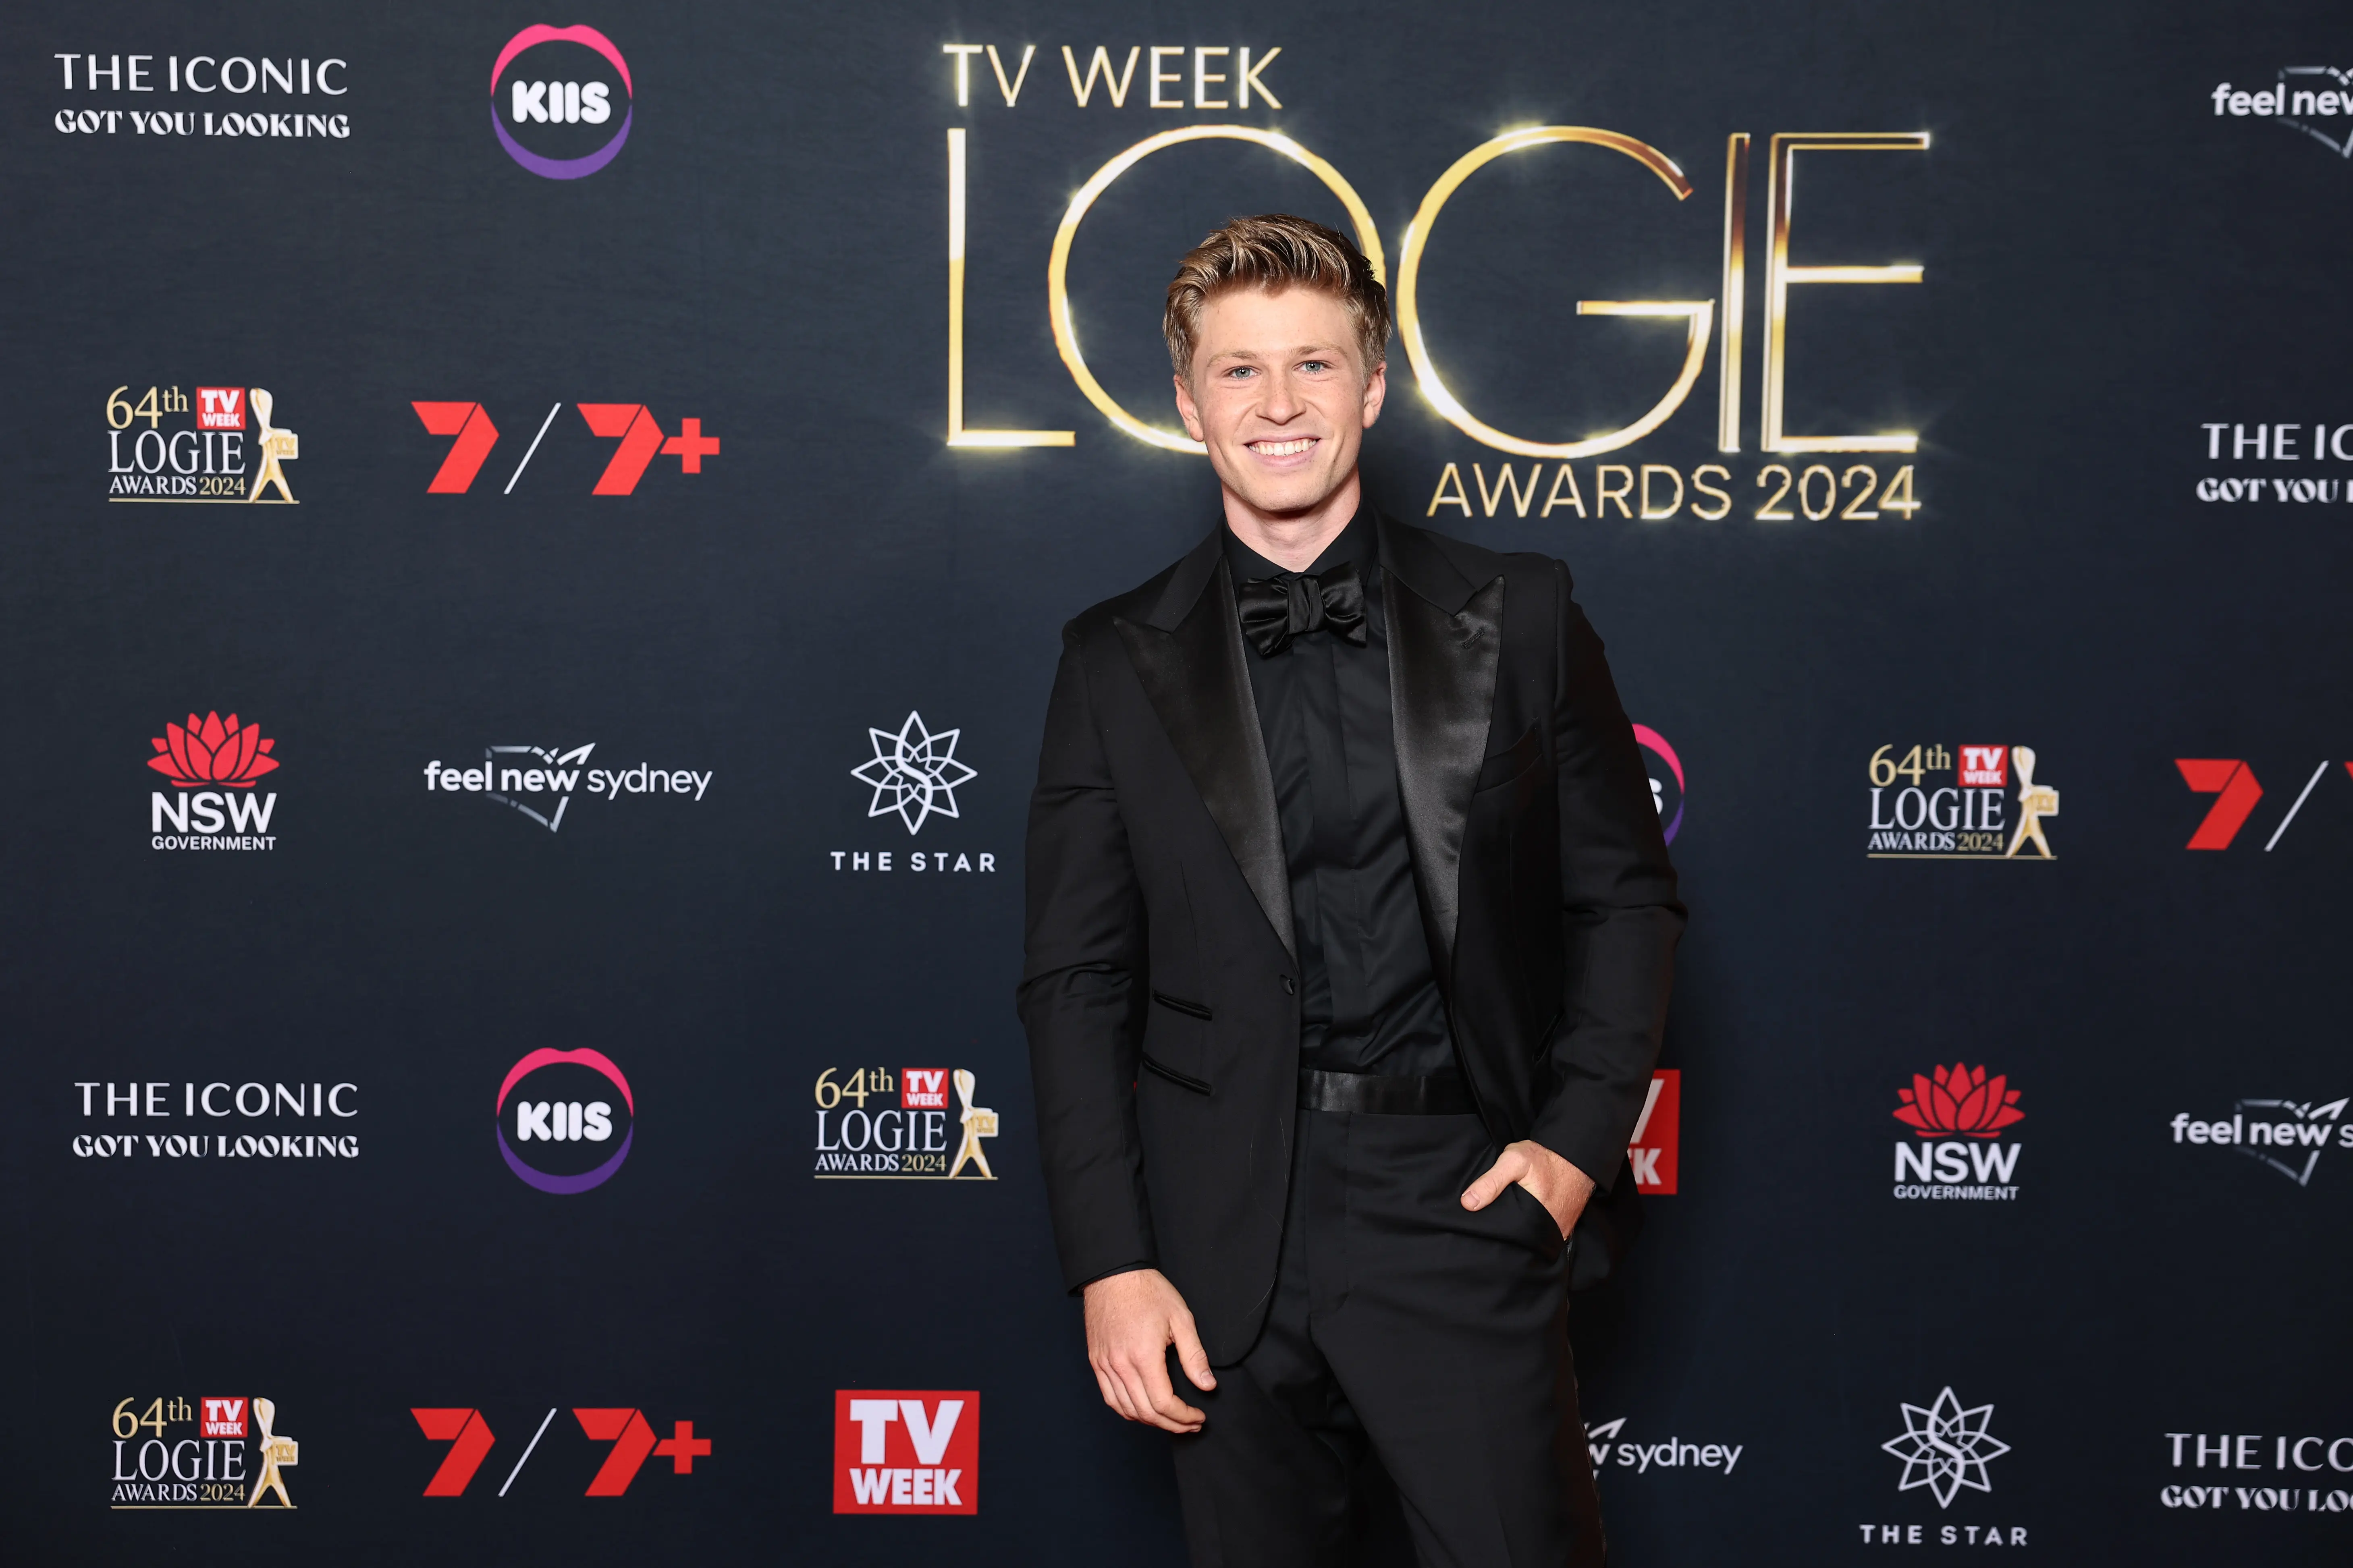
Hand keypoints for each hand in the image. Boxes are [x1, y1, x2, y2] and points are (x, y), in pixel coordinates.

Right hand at [1082, 1268, 1215, 1432]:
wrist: (1113, 1274)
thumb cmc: (1148, 1291)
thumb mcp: (1181, 1318)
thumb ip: (1194, 1356)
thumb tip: (1207, 1385)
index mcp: (1143, 1356)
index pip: (1164, 1404)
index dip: (1183, 1416)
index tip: (1199, 1416)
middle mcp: (1120, 1365)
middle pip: (1145, 1412)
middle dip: (1172, 1424)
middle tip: (1190, 1424)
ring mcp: (1105, 1365)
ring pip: (1126, 1410)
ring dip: (1150, 1422)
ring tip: (1170, 1420)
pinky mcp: (1096, 1362)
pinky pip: (1110, 1397)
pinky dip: (1127, 1411)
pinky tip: (1143, 1410)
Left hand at [1461, 1139, 1595, 1238]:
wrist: (1576, 1156)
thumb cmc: (1545, 1158)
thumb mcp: (1514, 1161)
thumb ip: (1491, 1181)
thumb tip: (1467, 1203)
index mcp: (1535, 1218)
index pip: (1506, 1236)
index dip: (1492, 1232)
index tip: (1480, 1226)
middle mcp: (1549, 1230)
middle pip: (1519, 1241)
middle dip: (1505, 1234)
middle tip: (1493, 1222)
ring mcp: (1559, 1232)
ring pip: (1531, 1241)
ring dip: (1520, 1233)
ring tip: (1507, 1221)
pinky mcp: (1564, 1229)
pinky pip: (1543, 1236)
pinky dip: (1533, 1231)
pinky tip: (1523, 1220)